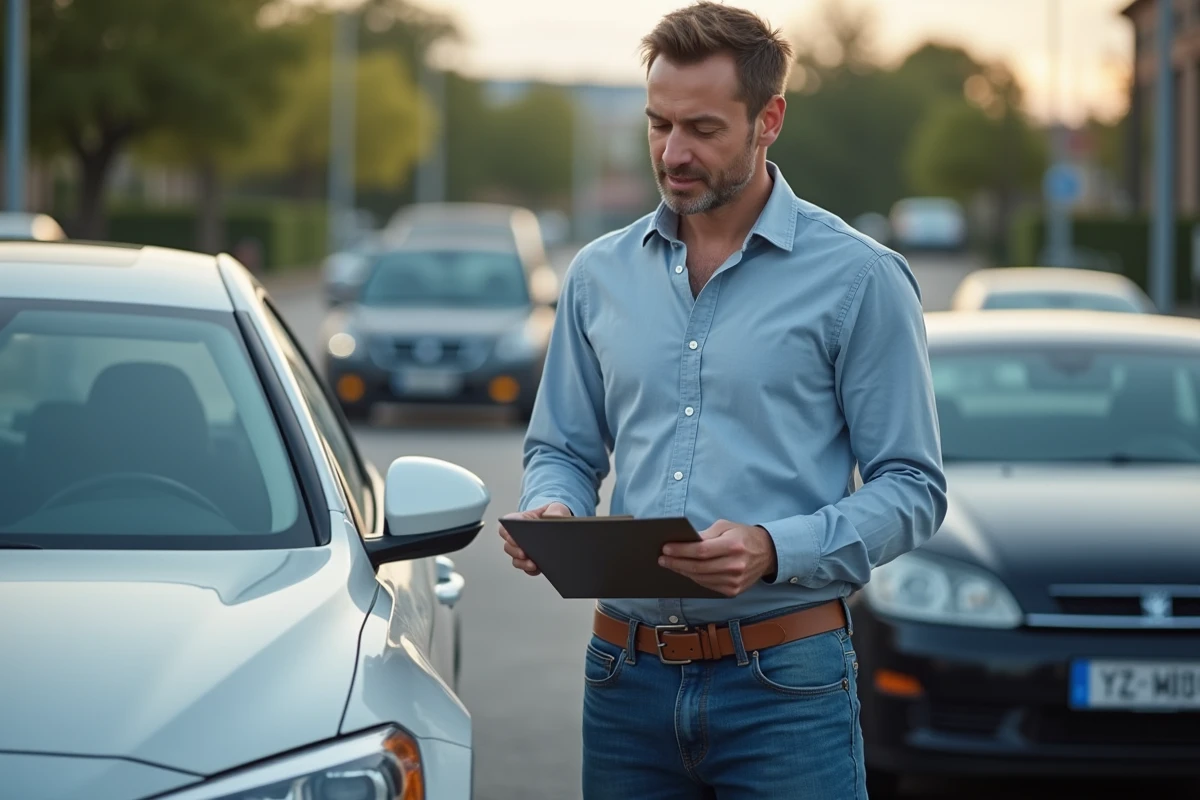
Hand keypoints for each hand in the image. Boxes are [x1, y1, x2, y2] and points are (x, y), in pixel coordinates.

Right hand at [499, 502, 572, 575]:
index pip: (506, 524)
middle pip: (508, 545)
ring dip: (522, 563)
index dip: (507, 531)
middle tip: (524, 553)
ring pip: (516, 559)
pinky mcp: (531, 560)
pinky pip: (526, 568)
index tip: (514, 536)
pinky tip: (538, 569)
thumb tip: (552, 517)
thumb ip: (555, 510)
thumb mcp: (557, 508)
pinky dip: (531, 570)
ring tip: (532, 564)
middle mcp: (519, 536)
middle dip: (515, 551)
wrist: (563, 525)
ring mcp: (524, 549)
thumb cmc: (555, 514)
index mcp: (521, 520)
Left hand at [658, 519, 777, 596]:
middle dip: (677, 563)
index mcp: (733, 546)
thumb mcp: (725, 526)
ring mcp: (736, 581)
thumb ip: (705, 534)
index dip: (681, 551)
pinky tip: (685, 572)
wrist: (767, 553)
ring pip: (701, 579)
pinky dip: (695, 579)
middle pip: (699, 567)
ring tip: (670, 565)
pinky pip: (708, 586)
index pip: (701, 551)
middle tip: (662, 559)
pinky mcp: (734, 591)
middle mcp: (736, 565)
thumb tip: (683, 542)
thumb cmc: (743, 536)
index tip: (666, 548)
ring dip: (683, 572)